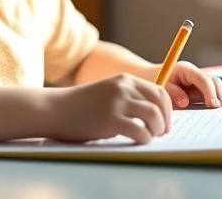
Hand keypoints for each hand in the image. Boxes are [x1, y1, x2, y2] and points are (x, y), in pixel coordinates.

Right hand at [46, 74, 171, 143]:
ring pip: (153, 116)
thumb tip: (153, 115)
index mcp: (124, 80)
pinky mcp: (110, 120)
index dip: (167, 108)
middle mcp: (123, 87)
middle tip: (162, 132)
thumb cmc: (80, 106)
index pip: (158, 91)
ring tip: (149, 137)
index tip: (165, 121)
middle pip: (159, 102)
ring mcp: (116, 103)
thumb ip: (128, 98)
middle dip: (165, 119)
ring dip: (156, 130)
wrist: (55, 109)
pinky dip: (144, 139)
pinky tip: (139, 141)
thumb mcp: (107, 93)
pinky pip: (139, 131)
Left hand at [155, 61, 221, 108]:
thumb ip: (173, 93)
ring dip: (220, 99)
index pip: (202, 79)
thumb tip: (185, 102)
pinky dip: (215, 101)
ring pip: (216, 87)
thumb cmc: (156, 81)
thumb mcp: (162, 86)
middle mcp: (196, 74)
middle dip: (219, 95)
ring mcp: (200, 81)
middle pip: (214, 81)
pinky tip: (217, 112)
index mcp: (186, 70)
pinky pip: (212, 94)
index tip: (213, 104)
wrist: (152, 78)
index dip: (209, 91)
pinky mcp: (200, 89)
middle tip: (221, 110)